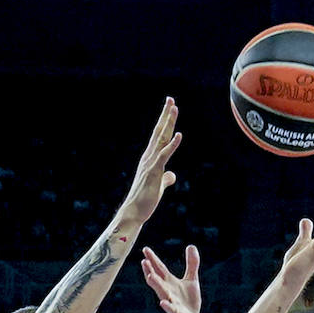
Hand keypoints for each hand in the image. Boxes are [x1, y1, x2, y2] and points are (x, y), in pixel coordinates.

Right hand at [121, 98, 181, 224]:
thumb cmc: (145, 201)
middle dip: (166, 115)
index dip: (165, 122)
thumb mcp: (158, 186)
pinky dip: (172, 145)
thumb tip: (172, 175)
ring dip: (168, 123)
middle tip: (171, 99)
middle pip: (159, 132)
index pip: (159, 136)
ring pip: (161, 139)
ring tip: (174, 108)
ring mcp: (151, 163)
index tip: (170, 108)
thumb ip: (165, 178)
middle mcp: (149, 157)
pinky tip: (179, 135)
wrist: (134, 212)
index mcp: (150, 159)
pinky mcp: (154, 172)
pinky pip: (164, 155)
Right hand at [141, 244, 200, 312]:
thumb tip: (191, 245)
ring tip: (150, 277)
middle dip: (150, 271)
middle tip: (144, 261)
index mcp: (170, 283)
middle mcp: (168, 292)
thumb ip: (191, 264)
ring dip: (156, 286)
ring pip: (162, 294)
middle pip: (158, 280)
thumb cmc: (188, 302)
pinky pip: (172, 310)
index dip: (153, 260)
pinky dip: (168, 306)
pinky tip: (163, 303)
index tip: (145, 249)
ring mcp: (172, 303)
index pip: (160, 269)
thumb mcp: (192, 280)